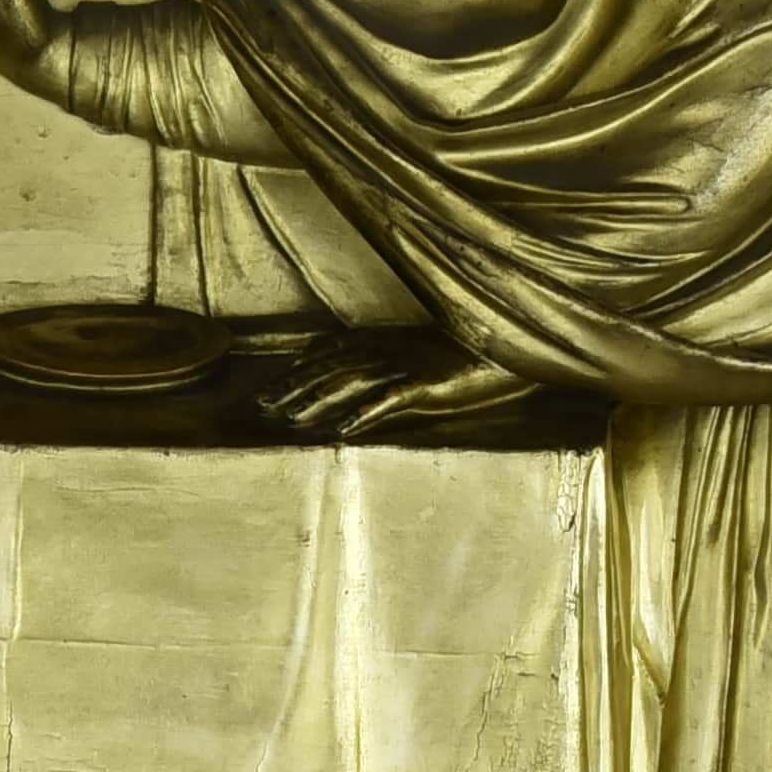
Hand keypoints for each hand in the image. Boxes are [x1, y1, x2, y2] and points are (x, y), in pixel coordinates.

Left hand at [261, 341, 537, 440]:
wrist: (511, 344)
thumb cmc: (462, 348)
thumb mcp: (411, 347)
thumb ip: (375, 353)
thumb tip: (331, 355)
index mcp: (382, 341)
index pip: (328, 354)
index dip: (296, 371)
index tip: (266, 390)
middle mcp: (388, 350)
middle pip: (329, 367)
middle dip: (293, 386)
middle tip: (261, 406)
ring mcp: (407, 364)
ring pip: (351, 381)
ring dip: (318, 399)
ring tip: (290, 418)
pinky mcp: (428, 382)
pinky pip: (391, 398)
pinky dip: (366, 412)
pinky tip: (344, 430)